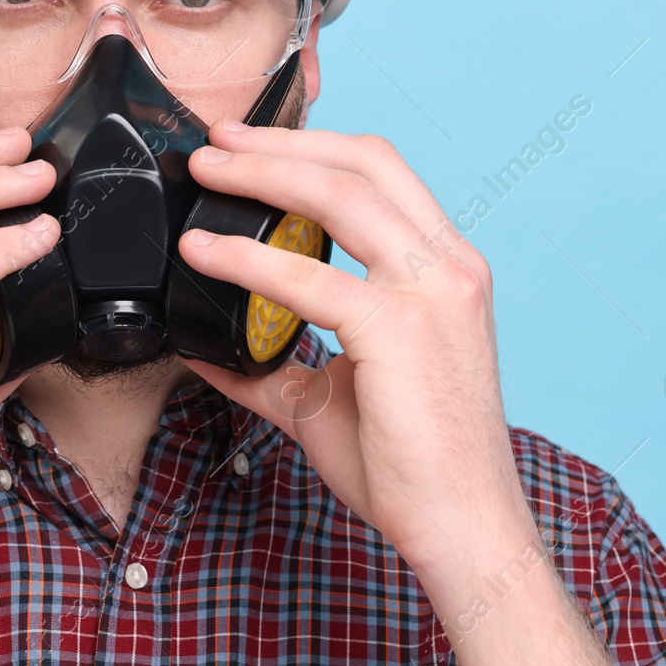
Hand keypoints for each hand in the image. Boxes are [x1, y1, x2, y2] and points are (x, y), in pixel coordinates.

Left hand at [176, 122, 533, 571]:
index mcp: (444, 269)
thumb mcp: (328, 396)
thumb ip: (271, 363)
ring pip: (342, 193)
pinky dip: (246, 257)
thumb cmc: (409, 464)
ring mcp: (433, 291)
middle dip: (282, 140)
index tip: (248, 145)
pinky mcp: (401, 329)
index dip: (312, 146)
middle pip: (363, 161)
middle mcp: (449, 266)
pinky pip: (309, 277)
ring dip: (264, 172)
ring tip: (206, 171)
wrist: (462, 525)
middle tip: (216, 140)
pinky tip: (203, 254)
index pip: (381, 173)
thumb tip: (204, 348)